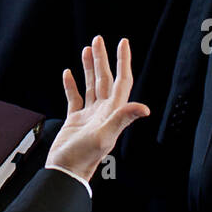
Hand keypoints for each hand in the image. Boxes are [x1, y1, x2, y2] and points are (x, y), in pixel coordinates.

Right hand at [45, 36, 149, 181]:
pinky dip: (72, 84)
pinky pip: (74, 97)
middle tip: (99, 40)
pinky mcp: (75, 119)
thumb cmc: (84, 158)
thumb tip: (145, 108)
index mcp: (112, 112)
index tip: (122, 43)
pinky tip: (68, 74)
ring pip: (90, 85)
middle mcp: (103, 111)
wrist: (66, 171)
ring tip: (86, 50)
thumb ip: (123, 119)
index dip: (123, 61)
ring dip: (89, 67)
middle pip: (105, 78)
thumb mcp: (105, 136)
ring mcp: (89, 115)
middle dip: (103, 58)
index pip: (121, 81)